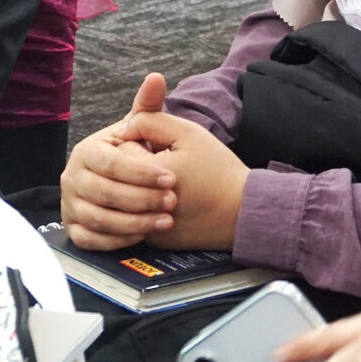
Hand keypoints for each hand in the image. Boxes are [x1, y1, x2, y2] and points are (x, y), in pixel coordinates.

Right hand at [60, 74, 177, 250]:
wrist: (135, 187)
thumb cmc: (141, 156)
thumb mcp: (144, 130)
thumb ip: (149, 106)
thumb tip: (156, 77)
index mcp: (87, 151)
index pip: (110, 163)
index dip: (141, 172)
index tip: (171, 178)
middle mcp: (72, 178)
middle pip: (103, 193)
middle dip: (140, 199)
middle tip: (171, 203)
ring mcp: (70, 205)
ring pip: (98, 219)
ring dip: (133, 223)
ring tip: (164, 221)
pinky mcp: (75, 229)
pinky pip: (90, 240)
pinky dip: (114, 241)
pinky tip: (141, 237)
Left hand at [117, 105, 247, 250]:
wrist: (242, 211)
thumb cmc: (218, 170)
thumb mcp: (187, 133)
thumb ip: (151, 121)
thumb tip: (124, 126)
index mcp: (147, 176)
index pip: (118, 149)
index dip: (139, 141)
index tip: (161, 145)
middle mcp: (141, 207)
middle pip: (118, 176)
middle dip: (135, 166)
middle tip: (163, 162)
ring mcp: (147, 228)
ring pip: (125, 199)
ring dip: (138, 186)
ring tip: (164, 181)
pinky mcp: (155, 241)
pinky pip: (137, 218)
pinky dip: (147, 207)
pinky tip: (170, 198)